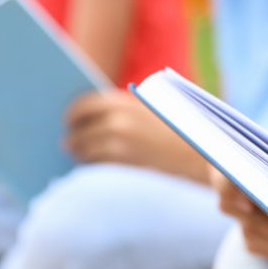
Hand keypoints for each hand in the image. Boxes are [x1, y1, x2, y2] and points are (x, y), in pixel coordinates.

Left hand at [64, 90, 207, 181]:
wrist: (199, 153)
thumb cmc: (177, 130)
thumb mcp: (151, 108)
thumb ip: (123, 108)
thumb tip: (90, 118)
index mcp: (125, 101)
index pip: (84, 104)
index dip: (72, 114)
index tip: (67, 121)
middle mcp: (119, 120)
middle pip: (80, 130)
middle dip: (73, 138)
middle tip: (68, 143)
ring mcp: (121, 144)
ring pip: (85, 150)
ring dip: (80, 154)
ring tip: (80, 156)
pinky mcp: (124, 164)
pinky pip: (97, 165)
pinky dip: (93, 166)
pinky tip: (95, 167)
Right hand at [211, 130, 267, 263]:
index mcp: (247, 155)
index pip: (224, 171)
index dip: (229, 188)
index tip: (248, 203)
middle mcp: (241, 184)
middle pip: (232, 207)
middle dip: (262, 221)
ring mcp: (248, 211)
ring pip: (249, 232)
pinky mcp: (260, 234)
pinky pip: (262, 248)